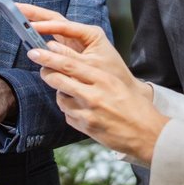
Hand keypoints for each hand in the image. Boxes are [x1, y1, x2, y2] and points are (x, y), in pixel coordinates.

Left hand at [15, 2, 166, 165]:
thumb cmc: (133, 106)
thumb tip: (69, 66)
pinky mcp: (85, 127)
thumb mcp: (116, 84)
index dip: (50, 56)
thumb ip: (94, 76)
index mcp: (103, 79)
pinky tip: (81, 111)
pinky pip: (68, 115)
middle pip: (59, 78)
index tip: (36, 51)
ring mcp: (88, 113)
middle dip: (46, 71)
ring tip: (71, 94)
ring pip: (60, 98)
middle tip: (40, 66)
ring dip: (61, 94)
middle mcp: (94, 94)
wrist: (146, 133)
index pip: (70, 64)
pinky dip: (70, 111)